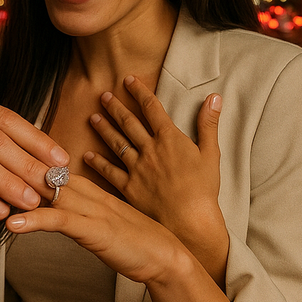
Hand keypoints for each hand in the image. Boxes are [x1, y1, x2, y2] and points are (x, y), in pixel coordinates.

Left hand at [5, 174, 183, 284]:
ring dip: (16, 188)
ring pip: (48, 191)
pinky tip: (12, 223)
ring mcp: (90, 209)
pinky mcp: (94, 230)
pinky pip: (60, 221)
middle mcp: (86, 191)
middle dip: (11, 163)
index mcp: (87, 187)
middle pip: (43, 172)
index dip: (22, 155)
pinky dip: (34, 221)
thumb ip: (78, 209)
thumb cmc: (135, 239)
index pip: (49, 165)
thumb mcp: (100, 219)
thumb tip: (53, 207)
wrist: (166, 255)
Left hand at [86, 76, 227, 284]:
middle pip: (129, 122)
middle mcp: (150, 150)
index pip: (151, 107)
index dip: (139, 91)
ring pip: (116, 143)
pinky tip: (88, 155)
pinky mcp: (129, 188)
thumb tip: (214, 97)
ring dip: (104, 129)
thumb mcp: (211, 153)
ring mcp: (137, 168)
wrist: (190, 221)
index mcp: (169, 139)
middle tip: (103, 95)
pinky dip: (98, 162)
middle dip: (115, 107)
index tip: (128, 79)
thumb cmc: (204, 189)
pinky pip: (110, 172)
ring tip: (92, 117)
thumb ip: (208, 124)